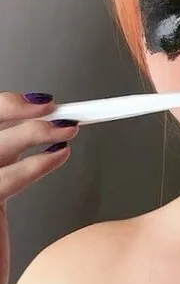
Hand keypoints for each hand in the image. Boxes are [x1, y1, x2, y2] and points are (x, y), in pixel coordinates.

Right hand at [0, 93, 77, 283]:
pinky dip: (35, 166)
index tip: (42, 102)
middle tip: (54, 108)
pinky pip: (2, 182)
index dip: (7, 106)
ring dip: (33, 132)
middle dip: (14, 110)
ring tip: (68, 130)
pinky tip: (60, 157)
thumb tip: (48, 121)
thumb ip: (10, 158)